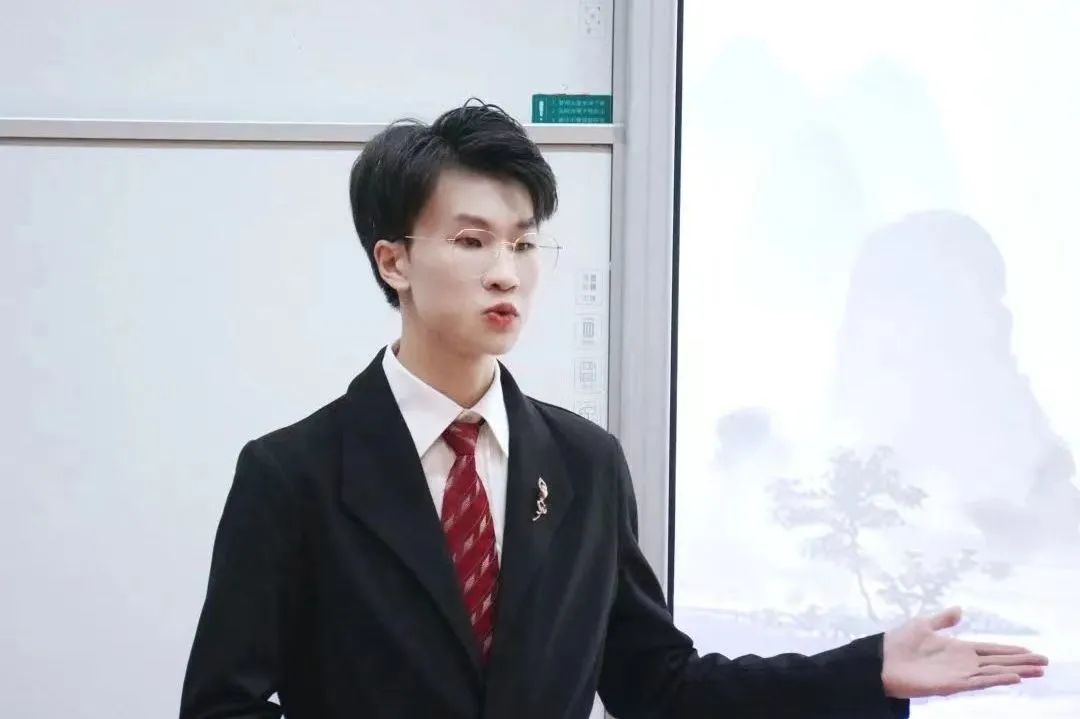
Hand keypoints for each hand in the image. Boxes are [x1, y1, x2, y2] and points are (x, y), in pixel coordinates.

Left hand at [881, 606, 1048, 697]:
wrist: (881, 660)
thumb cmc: (899, 643)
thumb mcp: (924, 625)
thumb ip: (943, 620)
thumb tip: (959, 609)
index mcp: (957, 649)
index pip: (990, 650)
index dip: (1009, 650)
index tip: (1029, 650)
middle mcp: (962, 663)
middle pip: (998, 662)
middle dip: (1021, 662)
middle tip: (1045, 662)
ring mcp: (958, 674)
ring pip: (994, 673)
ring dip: (1015, 671)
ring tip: (1037, 671)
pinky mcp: (951, 684)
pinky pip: (978, 683)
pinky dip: (995, 680)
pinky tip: (1012, 677)